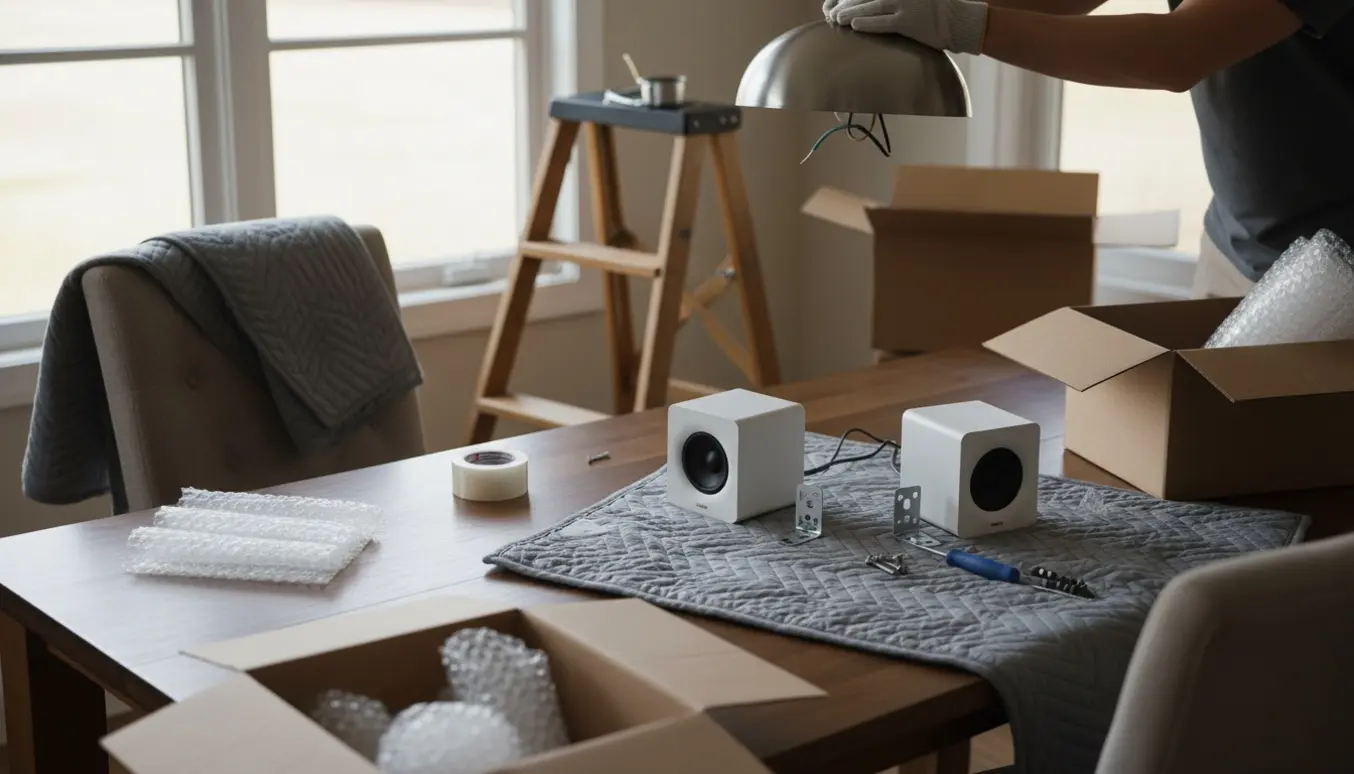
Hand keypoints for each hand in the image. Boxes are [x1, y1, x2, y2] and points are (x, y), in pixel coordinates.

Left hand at [827, 0, 989, 54]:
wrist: (958, 20)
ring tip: (836, 19)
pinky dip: (867, 23)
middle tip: (831, 11)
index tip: (836, 1)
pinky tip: (854, 26)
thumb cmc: (935, 10)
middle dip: (846, 3)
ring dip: (850, 12)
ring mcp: (905, 5)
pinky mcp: (908, 22)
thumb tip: (869, 3)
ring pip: (870, 7)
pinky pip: (883, 22)